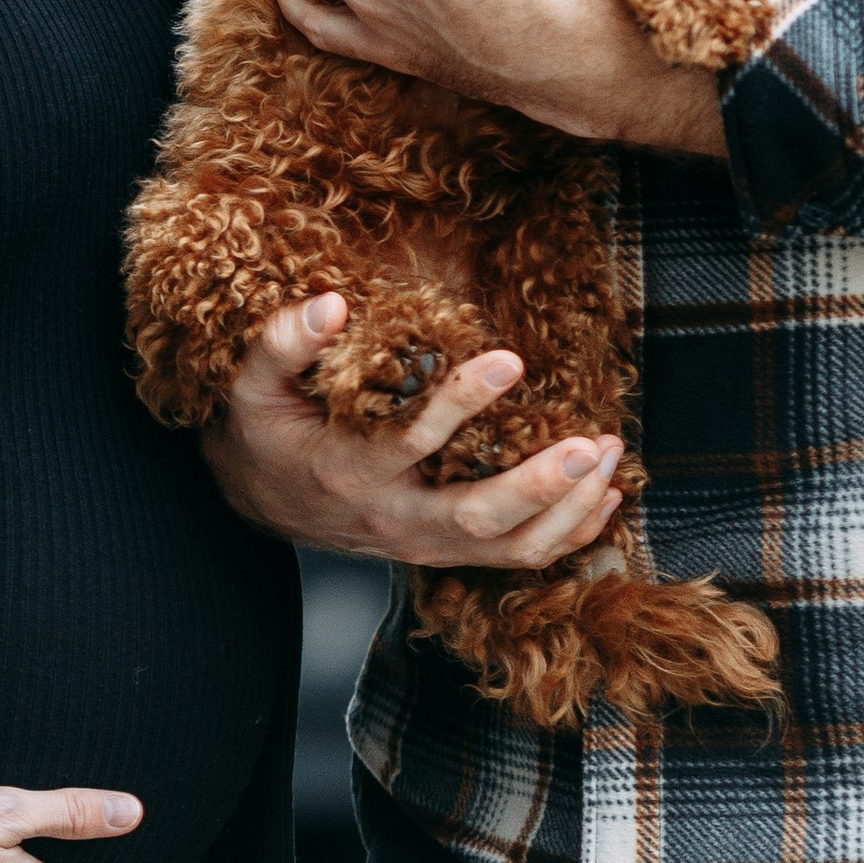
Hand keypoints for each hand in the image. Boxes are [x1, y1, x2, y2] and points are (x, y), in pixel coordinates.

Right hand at [205, 294, 624, 566]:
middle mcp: (392, 517)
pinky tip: (604, 500)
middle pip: (476, 516)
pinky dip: (566, 537)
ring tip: (608, 457)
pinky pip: (513, 559)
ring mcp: (422, 543)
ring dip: (566, 510)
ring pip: (506, 548)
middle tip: (589, 444)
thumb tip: (330, 303)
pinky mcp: (443, 552)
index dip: (462, 402)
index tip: (508, 359)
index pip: (413, 442)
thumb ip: (284, 343)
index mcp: (348, 470)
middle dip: (539, 485)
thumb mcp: (254, 386)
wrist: (260, 504)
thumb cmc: (265, 434)